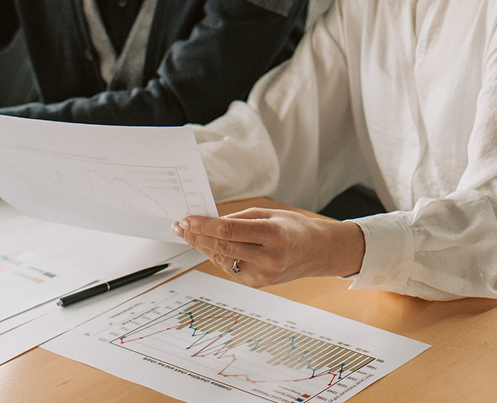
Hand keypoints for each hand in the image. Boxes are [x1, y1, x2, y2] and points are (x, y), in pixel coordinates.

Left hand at [171, 208, 365, 286]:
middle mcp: (269, 258)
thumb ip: (240, 219)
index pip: (229, 231)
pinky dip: (216, 255)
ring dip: (201, 246)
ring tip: (186, 234)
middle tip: (179, 226)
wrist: (318, 252)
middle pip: (222, 247)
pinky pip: (230, 267)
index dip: (204, 225)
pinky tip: (205, 245)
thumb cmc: (293, 227)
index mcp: (273, 235)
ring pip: (223, 259)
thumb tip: (210, 221)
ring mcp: (263, 275)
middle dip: (196, 236)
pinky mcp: (258, 284)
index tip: (186, 219)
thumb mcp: (269, 214)